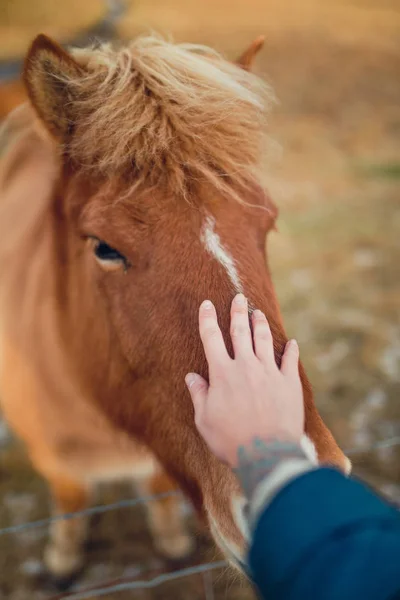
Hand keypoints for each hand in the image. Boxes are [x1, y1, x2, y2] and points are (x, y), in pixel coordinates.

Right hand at [185, 294, 303, 466]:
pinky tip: (293, 343)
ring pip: (264, 340)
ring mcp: (269, 372)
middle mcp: (246, 366)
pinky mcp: (289, 383)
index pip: (211, 338)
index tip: (207, 304)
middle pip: (240, 331)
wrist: (267, 454)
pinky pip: (290, 360)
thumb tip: (192, 377)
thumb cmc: (231, 440)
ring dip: (260, 324)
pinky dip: (291, 350)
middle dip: (237, 312)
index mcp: (222, 373)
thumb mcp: (205, 420)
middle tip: (239, 297)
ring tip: (258, 313)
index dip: (207, 319)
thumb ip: (199, 394)